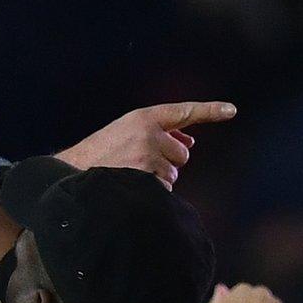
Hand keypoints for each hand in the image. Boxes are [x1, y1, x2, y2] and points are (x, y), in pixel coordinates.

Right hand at [57, 101, 236, 189]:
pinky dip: (152, 192)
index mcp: (144, 117)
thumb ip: (160, 134)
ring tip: (130, 176)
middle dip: (169, 163)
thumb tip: (190, 143)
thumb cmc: (100, 155)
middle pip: (183, 154)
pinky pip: (163, 189)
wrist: (70, 173)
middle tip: (140, 165)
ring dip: (158, 179)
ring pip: (173, 174)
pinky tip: (131, 187)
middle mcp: (149, 133)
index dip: (210, 111)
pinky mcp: (145, 177)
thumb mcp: (127, 134)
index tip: (232, 110)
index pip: (184, 112)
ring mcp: (147, 155)